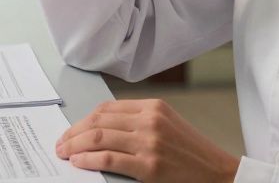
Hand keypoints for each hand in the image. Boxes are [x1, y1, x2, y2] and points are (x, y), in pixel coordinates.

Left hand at [57, 99, 239, 182]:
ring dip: (75, 146)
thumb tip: (100, 129)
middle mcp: (150, 121)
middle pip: (99, 121)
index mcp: (153, 107)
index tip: (71, 130)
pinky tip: (78, 162)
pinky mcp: (149, 165)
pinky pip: (108, 159)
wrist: (217, 171)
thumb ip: (138, 121)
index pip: (107, 108)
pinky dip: (88, 160)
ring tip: (64, 153)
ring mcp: (149, 142)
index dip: (84, 119)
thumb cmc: (191, 152)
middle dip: (73, 132)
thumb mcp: (167, 124)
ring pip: (99, 137)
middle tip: (61, 143)